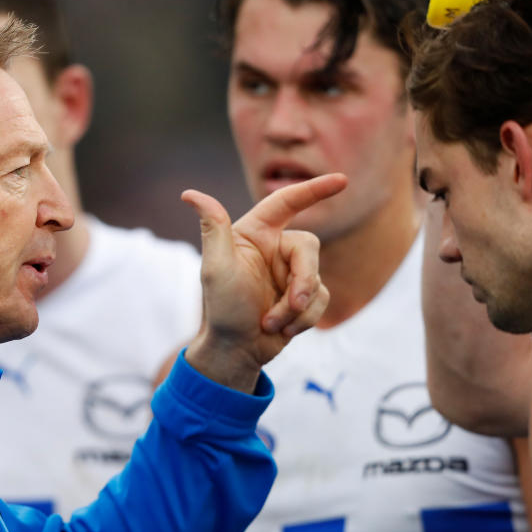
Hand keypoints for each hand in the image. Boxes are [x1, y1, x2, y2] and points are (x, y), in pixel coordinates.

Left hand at [182, 173, 346, 392]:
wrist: (235, 350)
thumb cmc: (222, 308)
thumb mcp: (216, 267)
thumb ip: (214, 228)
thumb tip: (189, 194)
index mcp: (254, 233)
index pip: (286, 202)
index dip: (314, 190)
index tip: (342, 181)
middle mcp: (275, 248)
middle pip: (309, 246)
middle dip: (303, 279)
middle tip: (293, 305)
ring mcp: (290, 272)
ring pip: (316, 278)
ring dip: (297, 307)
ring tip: (271, 323)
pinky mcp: (303, 296)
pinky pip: (321, 299)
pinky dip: (304, 319)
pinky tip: (283, 330)